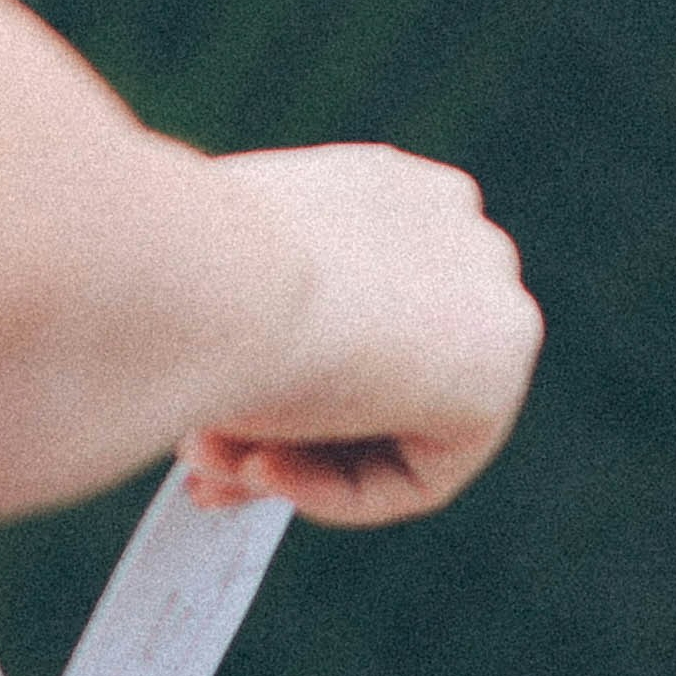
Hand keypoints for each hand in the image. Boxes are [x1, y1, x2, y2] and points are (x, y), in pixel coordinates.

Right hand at [188, 141, 529, 526]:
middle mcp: (445, 225)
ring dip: (294, 463)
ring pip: (389, 421)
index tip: (208, 413)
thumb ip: (246, 305)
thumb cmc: (184, 263)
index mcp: (381, 181)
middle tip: (202, 466)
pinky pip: (414, 473)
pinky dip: (336, 494)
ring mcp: (483, 295)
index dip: (280, 368)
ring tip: (210, 472)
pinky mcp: (492, 378)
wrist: (209, 274)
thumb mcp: (209, 271)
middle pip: (376, 365)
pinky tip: (267, 469)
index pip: (351, 299)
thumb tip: (234, 377)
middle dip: (284, 429)